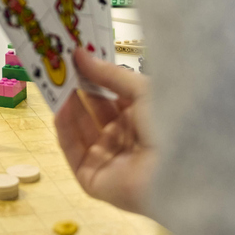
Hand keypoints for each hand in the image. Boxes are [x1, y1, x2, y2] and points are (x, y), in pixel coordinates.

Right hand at [55, 48, 155, 215]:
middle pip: (96, 112)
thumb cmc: (168, 124)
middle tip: (62, 68)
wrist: (178, 170)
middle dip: (80, 90)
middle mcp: (127, 138)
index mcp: (144, 118)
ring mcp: (110, 160)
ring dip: (70, 106)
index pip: (114, 96)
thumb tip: (80, 55)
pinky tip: (60, 108)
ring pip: (82, 130)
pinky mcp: (94, 179)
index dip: (97, 78)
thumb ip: (110, 75)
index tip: (78, 58)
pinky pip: (74, 152)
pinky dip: (65, 130)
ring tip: (57, 82)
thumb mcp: (142, 90)